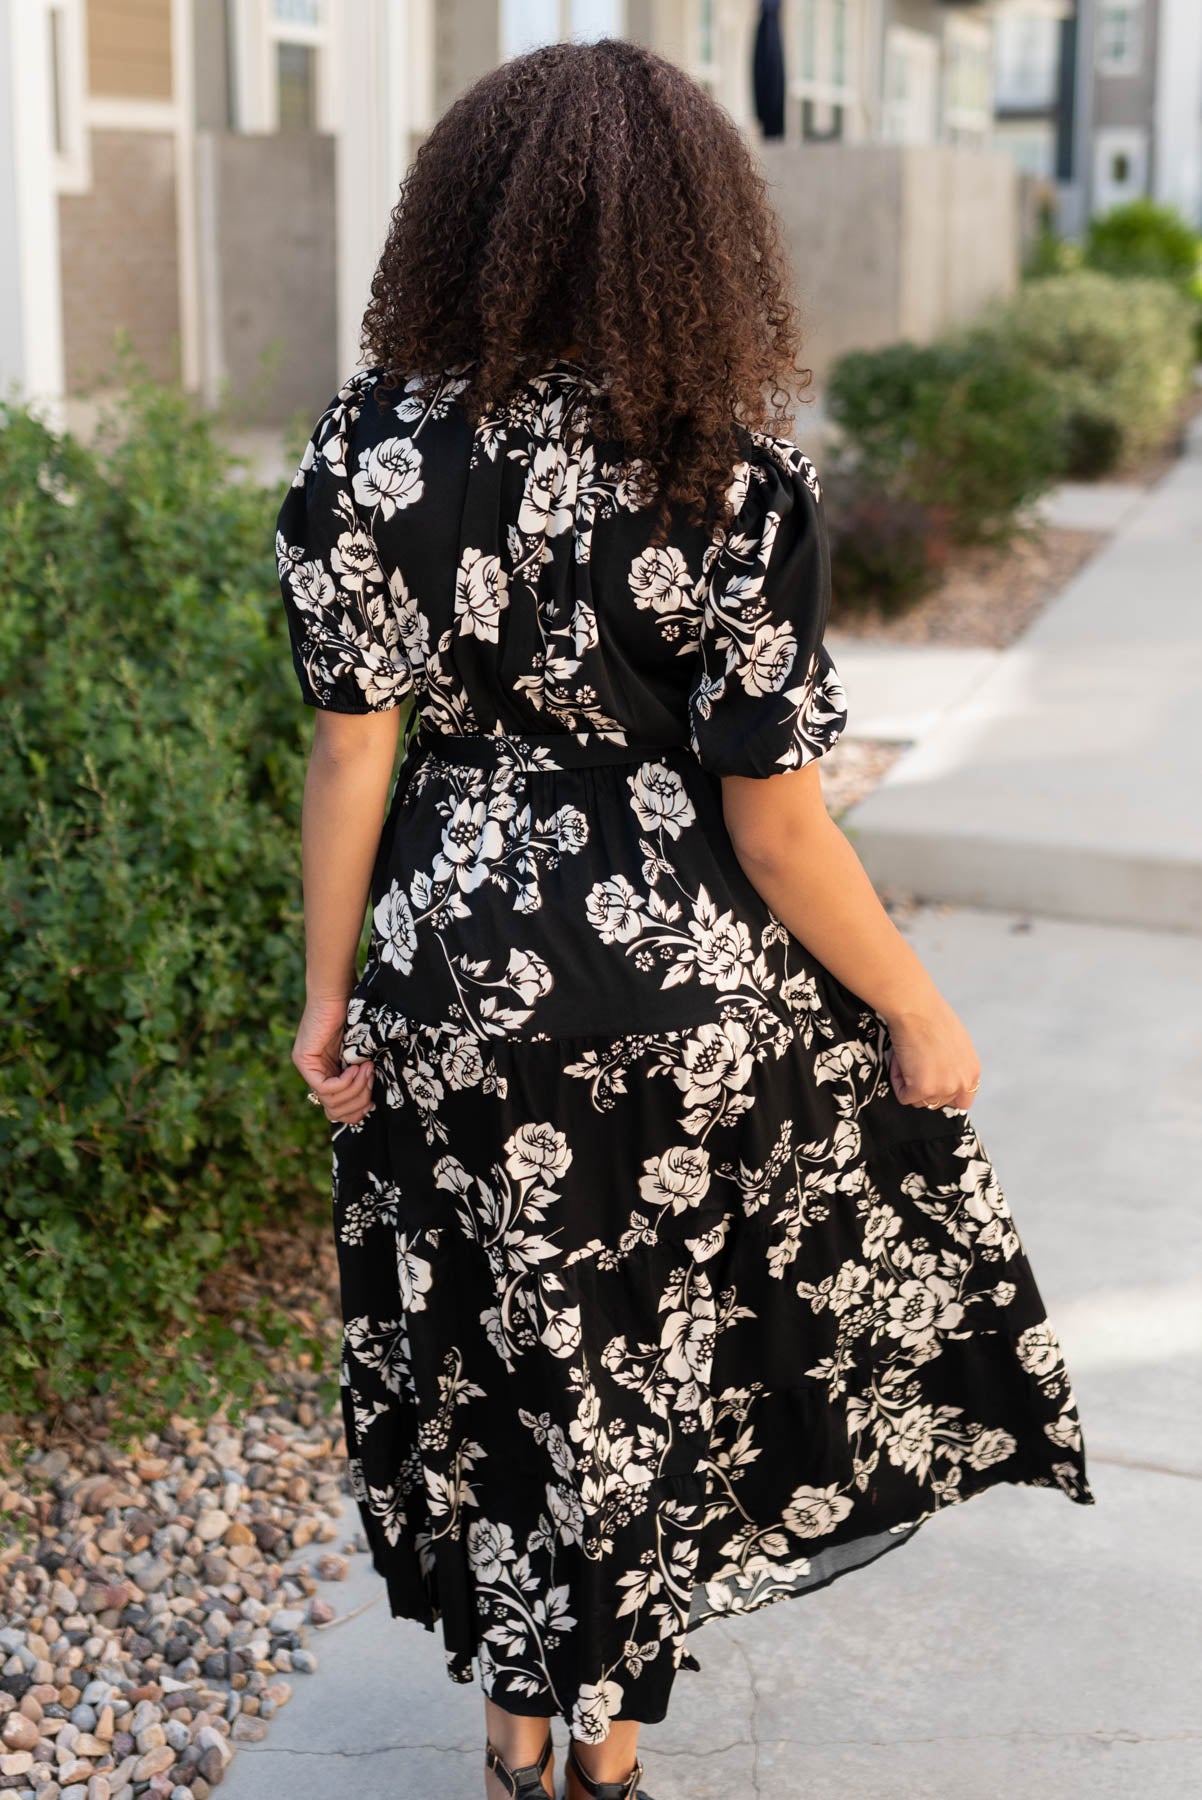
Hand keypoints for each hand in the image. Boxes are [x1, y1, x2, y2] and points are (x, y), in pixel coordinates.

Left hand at [292, 996, 375, 1125]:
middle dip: (358, 1102)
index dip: (357, 1111)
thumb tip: (371, 1106)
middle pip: (334, 1111)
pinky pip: (325, 1087)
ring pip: (330, 1102)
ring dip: (355, 1089)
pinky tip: (356, 1067)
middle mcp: (314, 1074)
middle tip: (371, 1079)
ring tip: (367, 1069)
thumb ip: (361, 1075)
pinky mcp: (304, 1060)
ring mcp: (307, 1068)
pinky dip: (345, 1082)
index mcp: (328, 1074)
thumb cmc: (356, 1014)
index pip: (337, 1111)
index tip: (373, 1100)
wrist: (339, 991)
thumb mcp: (361, 1053)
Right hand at [883, 992, 980, 1111]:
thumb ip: (954, 1066)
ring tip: (908, 1058)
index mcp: (972, 1072)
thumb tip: (940, 1073)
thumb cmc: (932, 1017)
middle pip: (937, 1103)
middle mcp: (962, 1083)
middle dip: (923, 1087)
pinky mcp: (923, 1089)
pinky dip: (897, 1080)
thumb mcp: (956, 1044)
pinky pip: (904, 1096)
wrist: (916, 1009)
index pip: (962, 1101)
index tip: (931, 1083)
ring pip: (920, 1101)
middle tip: (915, 1064)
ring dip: (909, 1083)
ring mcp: (943, 1088)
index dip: (944, 1094)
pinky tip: (901, 1060)